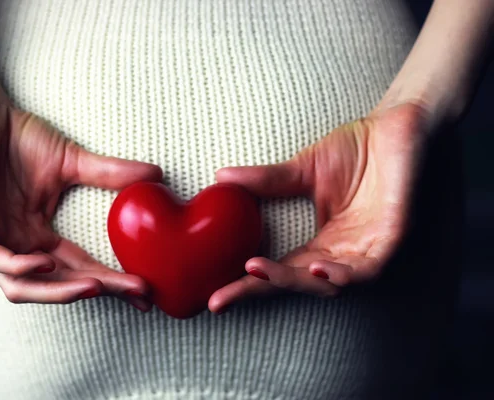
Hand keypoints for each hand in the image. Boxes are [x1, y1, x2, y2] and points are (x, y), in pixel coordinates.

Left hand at [0, 88, 161, 309]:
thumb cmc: (20, 137)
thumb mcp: (73, 162)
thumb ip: (111, 174)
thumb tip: (156, 175)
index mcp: (38, 237)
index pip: (79, 269)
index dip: (111, 282)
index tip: (145, 288)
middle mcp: (17, 245)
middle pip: (57, 285)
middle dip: (96, 290)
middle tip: (134, 291)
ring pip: (21, 286)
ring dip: (59, 292)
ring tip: (95, 286)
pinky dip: (20, 266)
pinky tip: (48, 263)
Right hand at [208, 102, 430, 311]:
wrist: (396, 124)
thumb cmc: (356, 148)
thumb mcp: (304, 168)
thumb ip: (267, 181)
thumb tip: (222, 178)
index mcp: (321, 242)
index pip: (280, 270)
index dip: (248, 285)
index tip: (215, 296)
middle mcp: (341, 252)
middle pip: (298, 282)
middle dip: (261, 290)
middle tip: (225, 295)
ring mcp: (366, 248)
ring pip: (329, 282)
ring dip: (295, 281)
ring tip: (260, 273)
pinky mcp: (392, 238)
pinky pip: (369, 268)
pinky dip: (344, 273)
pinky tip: (319, 268)